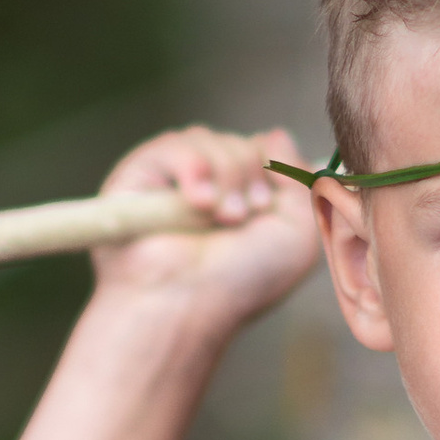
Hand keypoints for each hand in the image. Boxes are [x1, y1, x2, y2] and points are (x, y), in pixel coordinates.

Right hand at [93, 123, 319, 331]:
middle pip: (238, 142)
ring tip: (219, 217)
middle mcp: (205, 186)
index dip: (271, 169)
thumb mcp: (297, 235)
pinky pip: (174, 145)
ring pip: (208, 138)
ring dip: (226, 176)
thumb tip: (275, 134)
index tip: (267, 208)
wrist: (187, 305)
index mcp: (241, 199)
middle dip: (250, 175)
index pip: (261, 149)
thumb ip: (301, 180)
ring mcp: (170, 179)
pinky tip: (198, 202)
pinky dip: (194, 169)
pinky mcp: (138, 174)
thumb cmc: (241, 281)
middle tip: (241, 219)